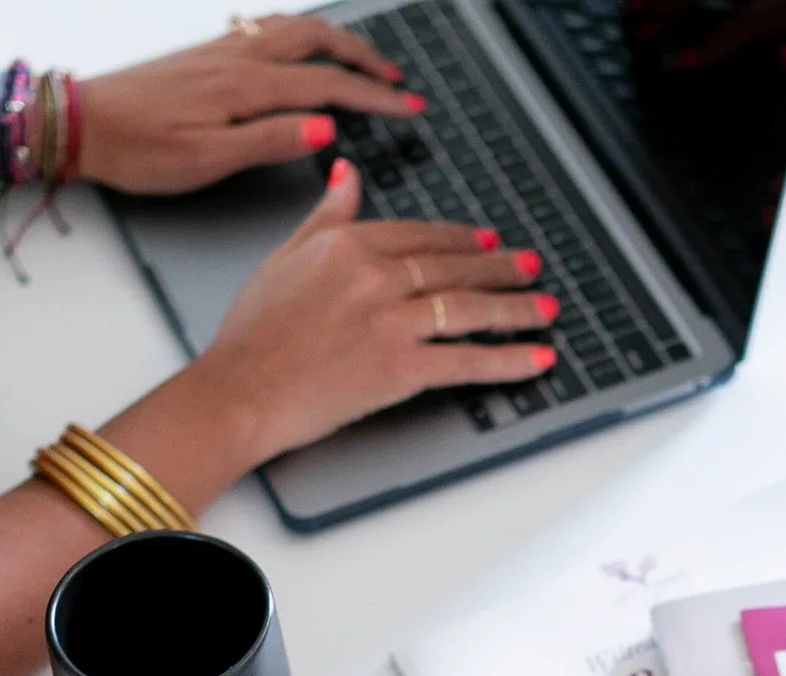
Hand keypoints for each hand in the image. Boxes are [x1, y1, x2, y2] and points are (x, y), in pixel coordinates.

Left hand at [78, 13, 421, 195]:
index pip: (329, 86)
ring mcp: (222, 49)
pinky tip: (304, 45)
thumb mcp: (208, 161)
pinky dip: (302, 32)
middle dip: (365, 58)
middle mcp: (238, 58)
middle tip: (399, 80)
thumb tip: (327, 131)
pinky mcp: (207, 52)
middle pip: (319, 42)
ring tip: (363, 59)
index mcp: (246, 87)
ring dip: (337, 40)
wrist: (80, 123)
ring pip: (294, 29)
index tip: (410, 108)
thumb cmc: (137, 149)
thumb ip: (271, 142)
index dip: (376, 98)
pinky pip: (267, 29)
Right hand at [187, 159, 558, 461]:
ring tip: (546, 308)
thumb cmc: (252, 335)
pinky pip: (467, 359)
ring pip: (470, 308)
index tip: (488, 242)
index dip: (462, 240)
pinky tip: (536, 359)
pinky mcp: (401, 367)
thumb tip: (348, 175)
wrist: (239, 389)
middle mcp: (376, 276)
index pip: (422, 235)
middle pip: (454, 268)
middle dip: (502, 269)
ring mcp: (391, 320)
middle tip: (532, 268)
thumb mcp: (284, 256)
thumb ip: (326, 215)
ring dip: (516, 308)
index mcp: (348, 245)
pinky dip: (508, 360)